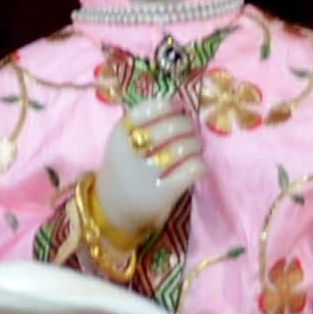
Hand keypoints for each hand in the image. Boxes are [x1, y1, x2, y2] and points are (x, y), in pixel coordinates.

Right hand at [94, 93, 204, 240]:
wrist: (113, 209)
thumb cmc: (124, 169)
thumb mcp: (123, 141)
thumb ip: (144, 123)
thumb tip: (181, 104)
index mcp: (120, 134)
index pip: (149, 108)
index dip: (170, 105)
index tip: (180, 108)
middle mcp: (131, 151)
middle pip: (171, 126)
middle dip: (188, 125)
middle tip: (191, 131)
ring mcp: (147, 173)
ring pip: (184, 146)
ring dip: (196, 144)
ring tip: (194, 148)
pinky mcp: (163, 193)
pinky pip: (192, 169)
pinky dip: (199, 164)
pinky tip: (195, 166)